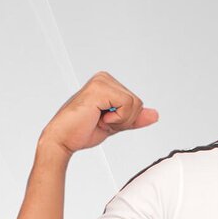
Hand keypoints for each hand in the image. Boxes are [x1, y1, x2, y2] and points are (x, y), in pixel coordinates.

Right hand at [39, 71, 158, 155]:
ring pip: (135, 104)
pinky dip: (116, 118)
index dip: (126, 119)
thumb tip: (155, 115)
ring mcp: (101, 81)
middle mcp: (104, 78)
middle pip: (138, 102)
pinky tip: (98, 117)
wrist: (62, 140)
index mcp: (107, 83)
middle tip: (100, 121)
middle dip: (124, 119)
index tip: (104, 120)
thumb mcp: (116, 125)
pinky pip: (127, 105)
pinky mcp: (99, 88)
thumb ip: (134, 118)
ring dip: (119, 120)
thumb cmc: (82, 131)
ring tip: (98, 119)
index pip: (137, 102)